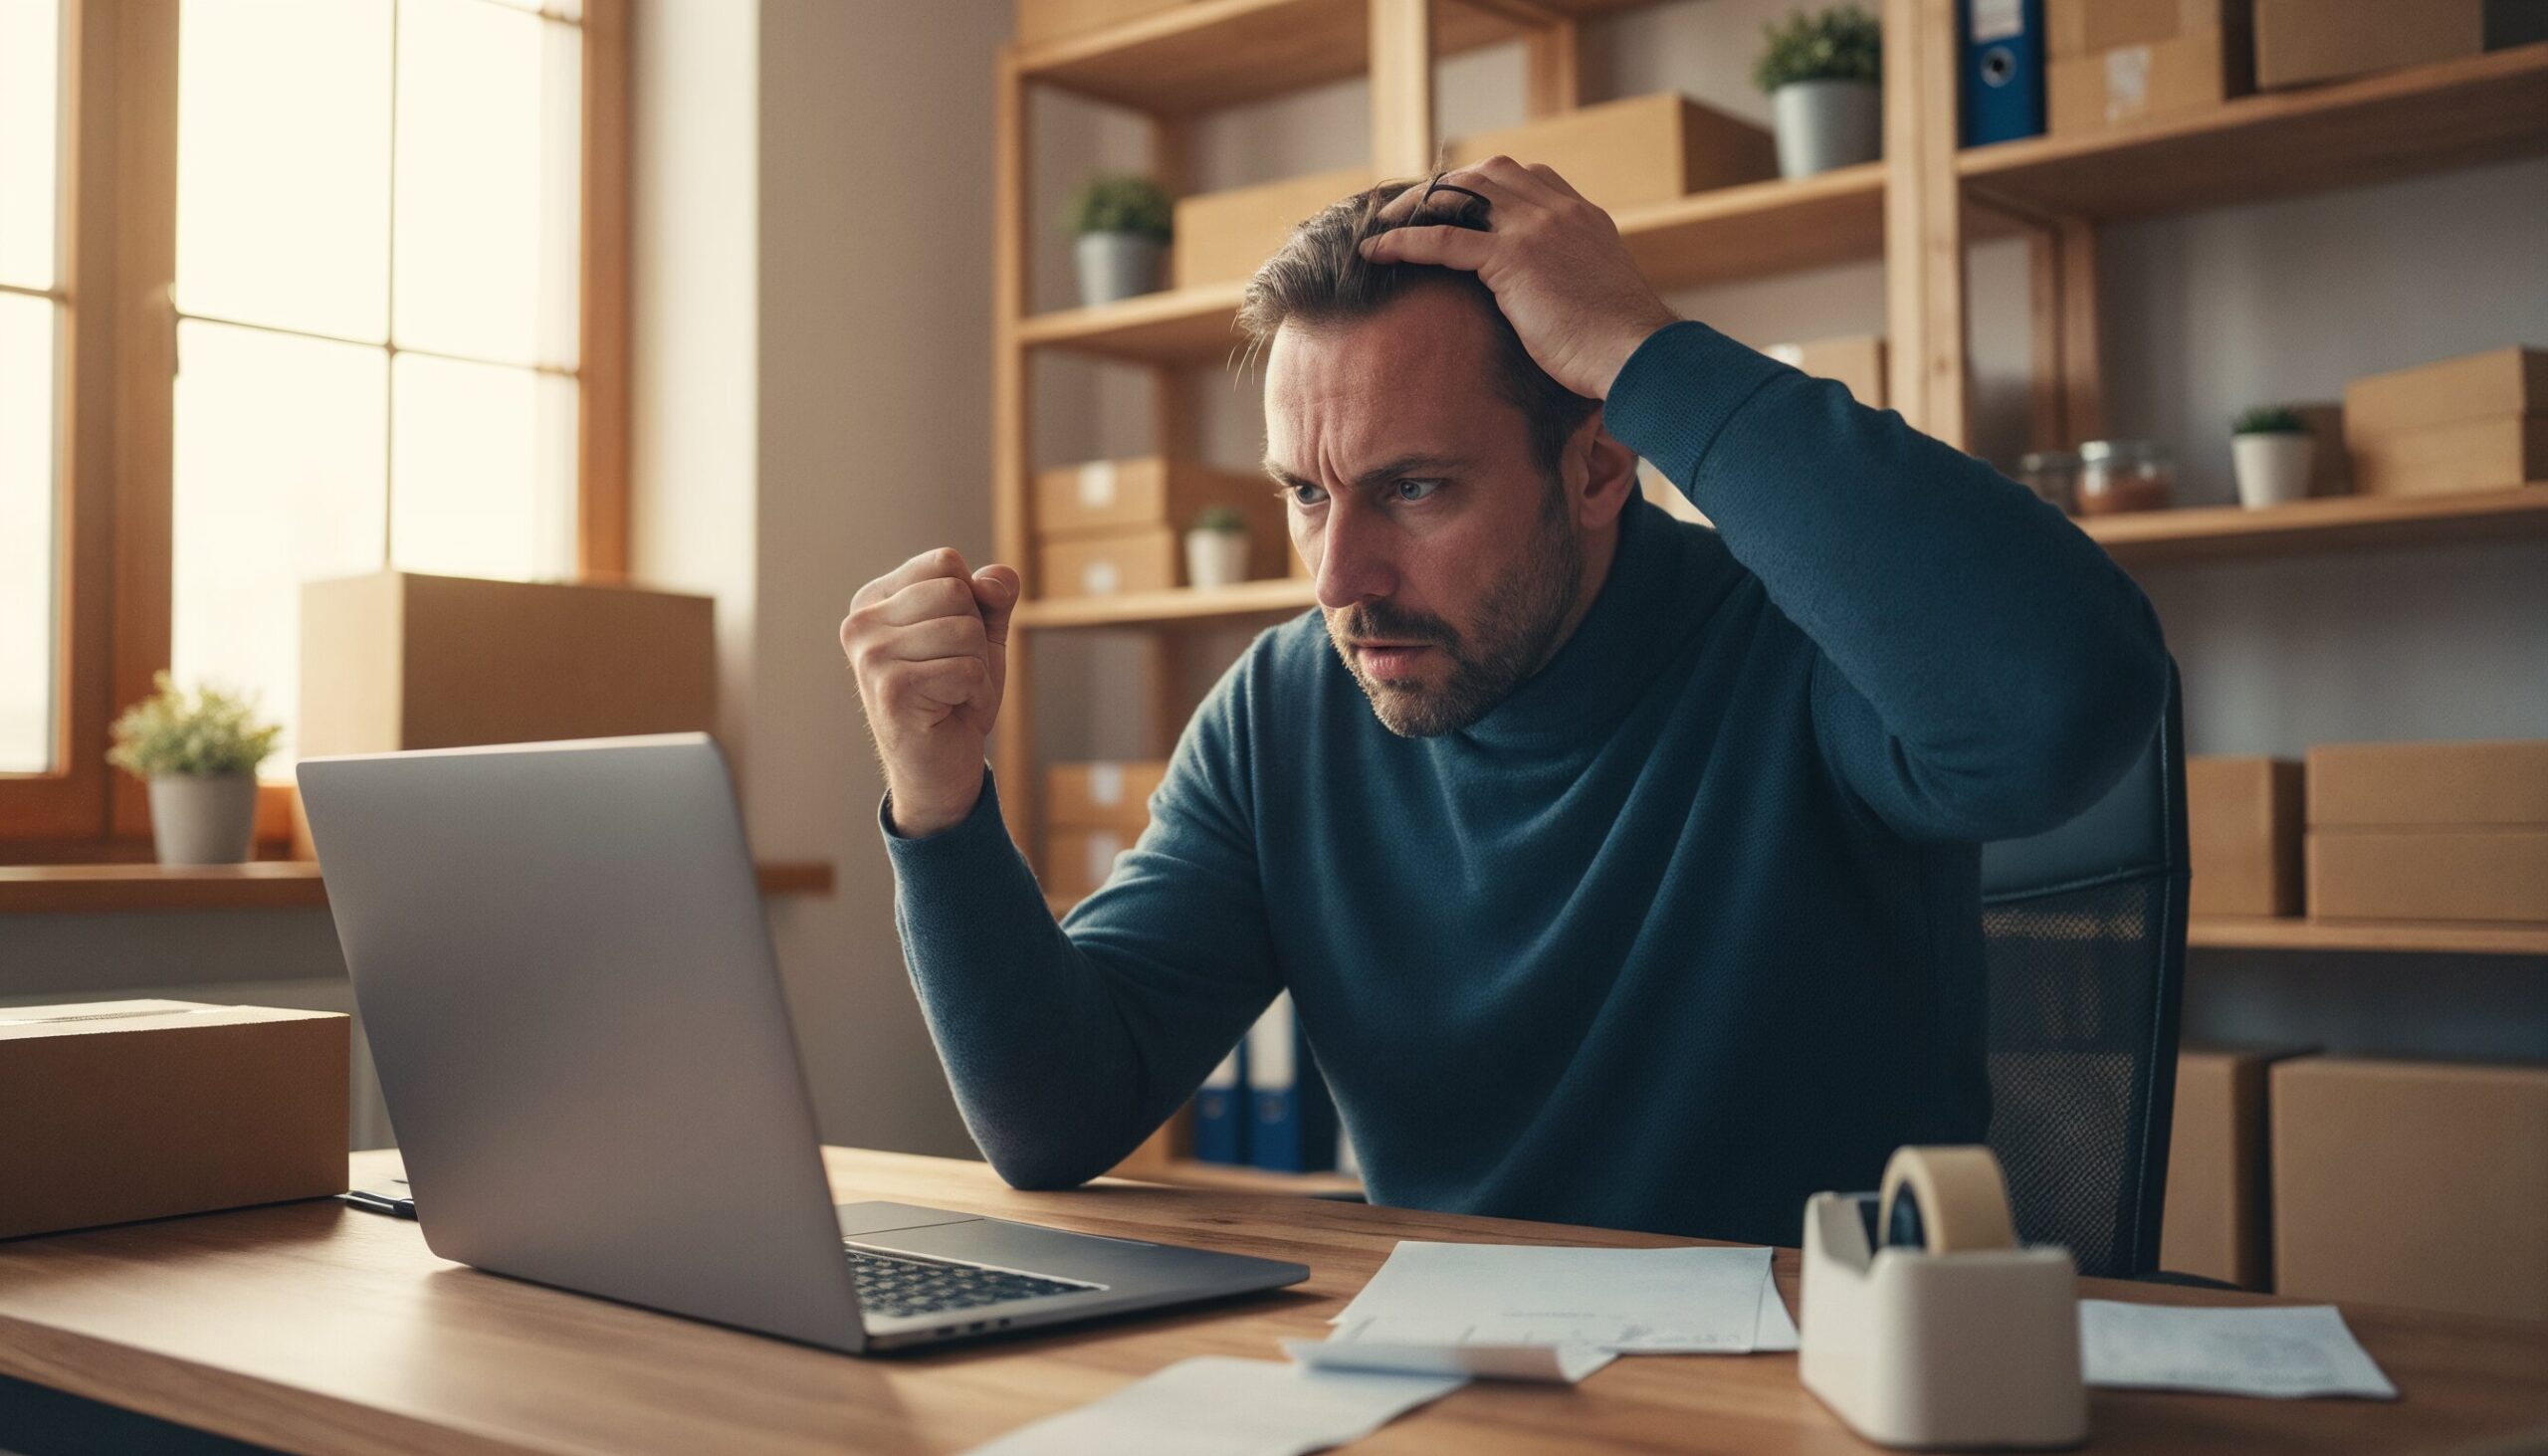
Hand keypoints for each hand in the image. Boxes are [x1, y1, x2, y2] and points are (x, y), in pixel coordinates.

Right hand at [842, 549, 1020, 836]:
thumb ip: (991, 597)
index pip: (945, 563)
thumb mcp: (981, 635)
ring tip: (952, 693)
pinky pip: (966, 670)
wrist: (940, 768)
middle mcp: (862, 624)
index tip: (952, 643)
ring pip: (965, 631)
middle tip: (955, 672)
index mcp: (875, 600)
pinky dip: (976, 694)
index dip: (971, 602)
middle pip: (957, 592)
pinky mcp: (890, 690)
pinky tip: (951, 711)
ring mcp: (871, 657)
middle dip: (976, 636)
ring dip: (978, 668)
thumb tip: (997, 580)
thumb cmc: (955, 696)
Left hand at [1359, 158, 1680, 401]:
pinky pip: (1445, 239)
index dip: (1484, 185)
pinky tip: (1377, 249)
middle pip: (1487, 172)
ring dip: (1417, 204)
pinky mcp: (1513, 259)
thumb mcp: (1600, 299)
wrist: (1640, 355)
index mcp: (1582, 217)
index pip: (1525, 177)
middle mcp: (1559, 211)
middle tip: (1410, 209)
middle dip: (1444, 184)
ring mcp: (1536, 229)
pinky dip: (1404, 240)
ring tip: (1383, 222)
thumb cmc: (1623, 347)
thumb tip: (1551, 308)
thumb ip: (1573, 284)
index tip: (1455, 203)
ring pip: (1461, 193)